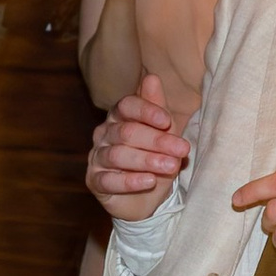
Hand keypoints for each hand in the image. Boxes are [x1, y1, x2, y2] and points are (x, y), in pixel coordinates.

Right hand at [88, 72, 187, 220]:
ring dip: (147, 160)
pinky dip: (130, 181)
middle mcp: (104, 133)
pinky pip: (108, 180)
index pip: (127, 106)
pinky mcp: (94, 181)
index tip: (167, 121)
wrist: (148, 197)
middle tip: (181, 149)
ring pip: (117, 155)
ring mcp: (97, 157)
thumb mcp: (163, 132)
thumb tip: (152, 77)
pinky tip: (149, 181)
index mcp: (119, 116)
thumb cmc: (155, 157)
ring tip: (170, 166)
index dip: (146, 111)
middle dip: (156, 140)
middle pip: (127, 132)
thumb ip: (157, 107)